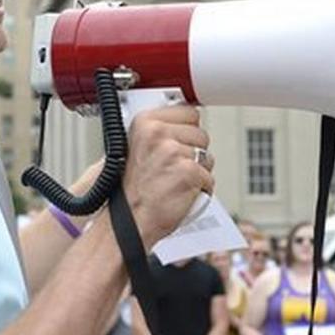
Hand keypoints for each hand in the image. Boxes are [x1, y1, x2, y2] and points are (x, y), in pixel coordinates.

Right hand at [122, 107, 213, 246]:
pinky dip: (200, 190)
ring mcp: (174, 152)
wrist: (126, 222)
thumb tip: (184, 121)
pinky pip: (208, 178)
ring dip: (197, 172)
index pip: (189, 112)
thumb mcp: (135, 148)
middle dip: (193, 153)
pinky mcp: (188, 173)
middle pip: (201, 134)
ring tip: (174, 182)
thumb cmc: (130, 191)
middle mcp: (158, 133)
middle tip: (172, 169)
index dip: (187, 131)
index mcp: (145, 122)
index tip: (179, 142)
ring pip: (207, 157)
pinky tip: (180, 194)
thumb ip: (158, 131)